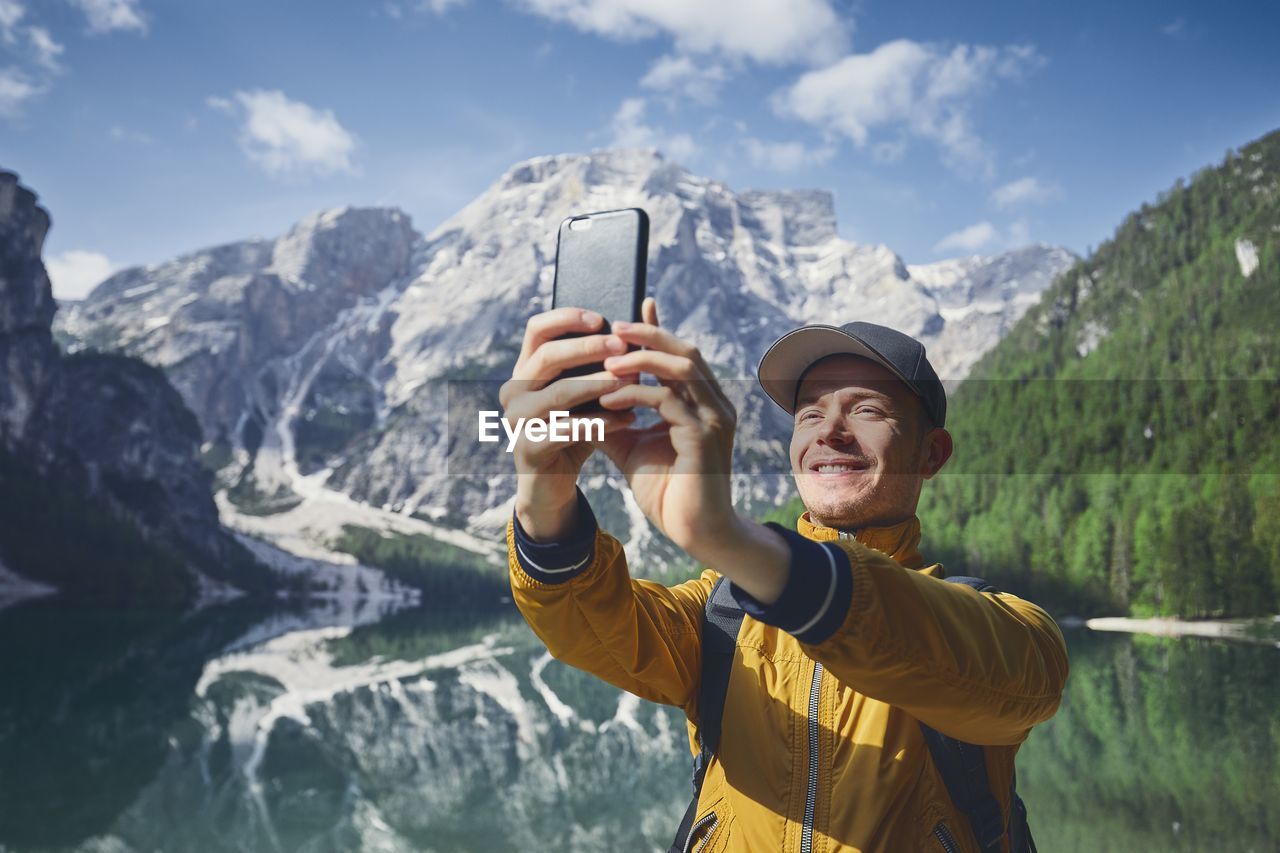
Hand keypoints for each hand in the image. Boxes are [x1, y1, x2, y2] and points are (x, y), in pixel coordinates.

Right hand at [499, 307, 638, 540]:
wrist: (552, 483)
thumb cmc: (574, 431)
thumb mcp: (586, 394)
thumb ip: (600, 366)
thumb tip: (635, 331)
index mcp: (524, 369)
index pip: (537, 329)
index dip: (567, 318)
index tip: (600, 319)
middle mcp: (514, 390)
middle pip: (547, 357)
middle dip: (588, 348)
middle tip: (623, 346)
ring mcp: (516, 420)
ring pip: (559, 393)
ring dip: (599, 384)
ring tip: (632, 381)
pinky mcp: (528, 448)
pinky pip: (568, 429)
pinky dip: (602, 422)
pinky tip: (629, 418)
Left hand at [596, 298, 740, 563]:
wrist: (694, 532)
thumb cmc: (666, 490)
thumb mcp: (632, 446)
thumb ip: (614, 417)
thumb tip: (581, 394)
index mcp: (703, 403)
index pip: (681, 354)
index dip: (656, 330)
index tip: (625, 315)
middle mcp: (715, 404)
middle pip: (685, 351)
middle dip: (648, 334)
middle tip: (612, 328)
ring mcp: (714, 419)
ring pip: (681, 368)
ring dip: (642, 358)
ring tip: (607, 359)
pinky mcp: (704, 438)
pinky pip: (667, 402)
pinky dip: (635, 393)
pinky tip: (609, 396)